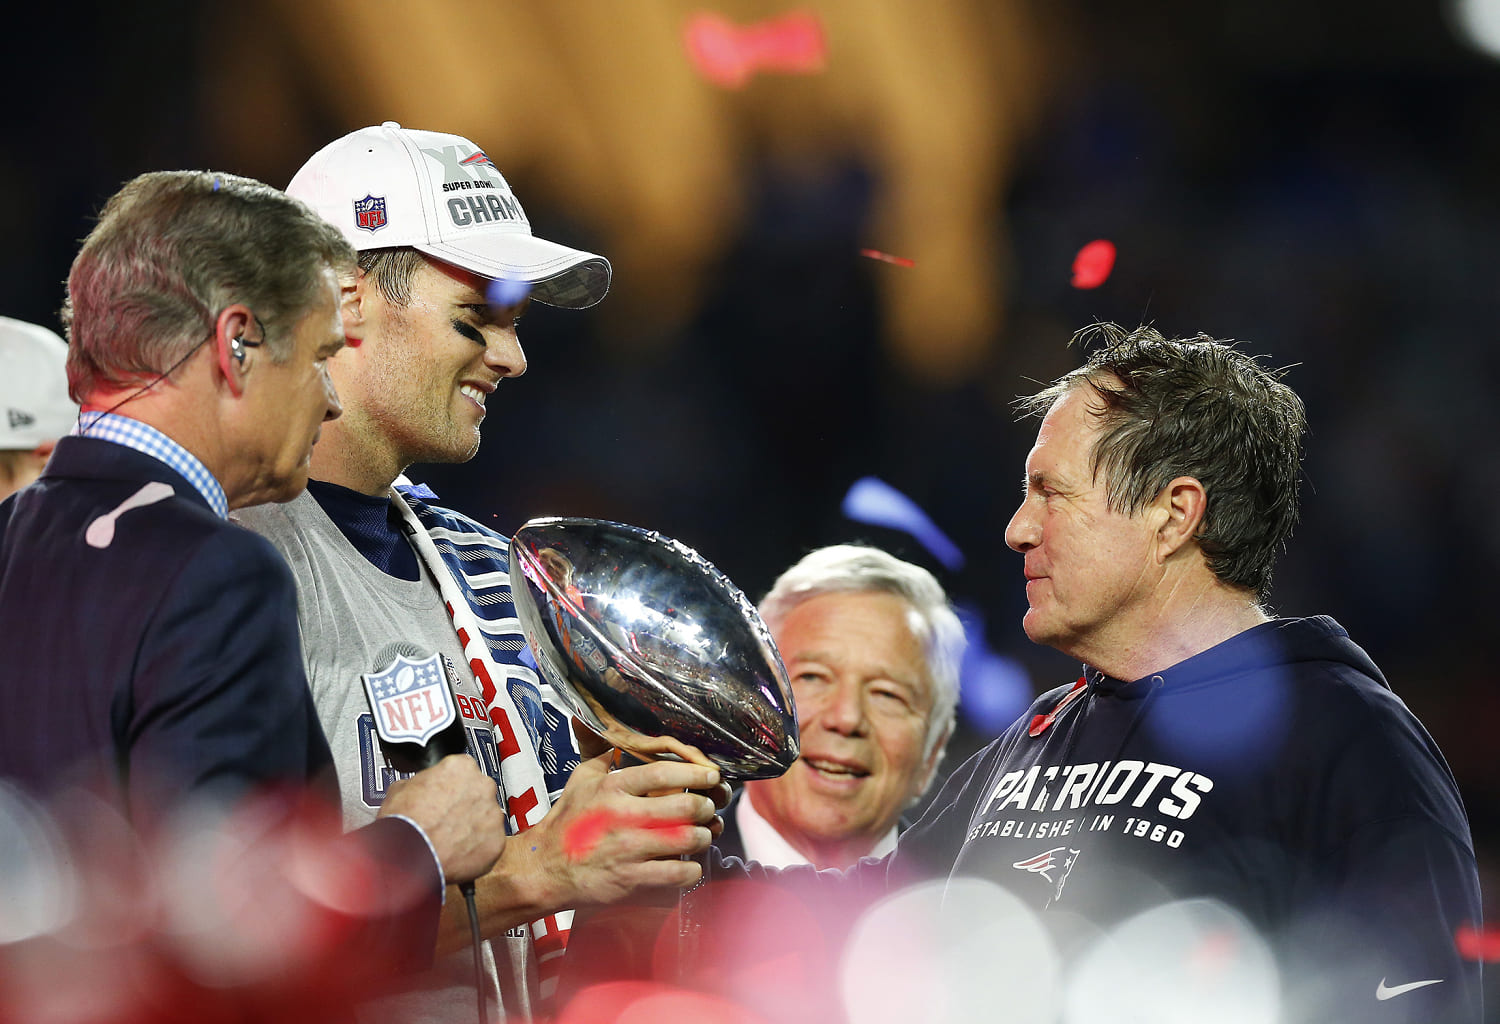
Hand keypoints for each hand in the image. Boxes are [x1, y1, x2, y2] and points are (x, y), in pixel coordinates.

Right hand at [379, 753, 504, 883]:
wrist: (407, 858)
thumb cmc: (403, 824)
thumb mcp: (400, 788)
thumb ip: (421, 781)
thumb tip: (421, 786)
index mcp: (462, 767)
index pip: (463, 770)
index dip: (451, 786)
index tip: (445, 796)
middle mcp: (483, 786)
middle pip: (478, 793)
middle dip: (465, 805)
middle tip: (447, 820)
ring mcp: (493, 814)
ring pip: (486, 819)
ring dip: (473, 827)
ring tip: (450, 840)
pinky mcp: (497, 841)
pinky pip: (490, 843)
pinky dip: (477, 849)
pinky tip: (458, 853)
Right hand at [502, 751, 720, 912]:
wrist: (544, 869)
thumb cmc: (566, 823)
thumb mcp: (580, 780)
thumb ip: (603, 755)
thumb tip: (618, 735)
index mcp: (612, 788)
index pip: (662, 773)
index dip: (695, 772)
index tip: (711, 775)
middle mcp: (622, 816)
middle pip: (684, 806)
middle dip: (705, 806)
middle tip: (707, 808)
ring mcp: (628, 850)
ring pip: (686, 839)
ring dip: (703, 836)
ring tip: (702, 835)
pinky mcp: (631, 880)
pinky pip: (677, 873)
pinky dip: (692, 869)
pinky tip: (690, 865)